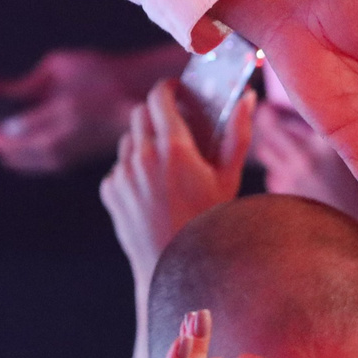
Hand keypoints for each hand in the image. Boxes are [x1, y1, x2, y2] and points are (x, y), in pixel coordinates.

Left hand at [0, 46, 176, 173]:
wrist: (141, 96)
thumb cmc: (101, 76)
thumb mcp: (56, 72)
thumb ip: (23, 90)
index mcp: (46, 131)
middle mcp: (50, 153)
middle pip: (4, 153)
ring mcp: (60, 159)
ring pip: (18, 159)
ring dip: (3, 142)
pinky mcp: (68, 159)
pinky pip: (32, 159)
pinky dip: (19, 145)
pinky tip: (20, 125)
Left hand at [103, 80, 256, 282]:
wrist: (173, 268)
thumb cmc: (209, 223)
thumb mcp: (229, 179)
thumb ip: (238, 134)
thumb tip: (247, 97)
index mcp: (174, 148)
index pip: (160, 96)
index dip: (169, 89)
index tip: (178, 92)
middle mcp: (143, 157)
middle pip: (141, 112)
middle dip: (157, 113)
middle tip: (174, 125)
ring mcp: (122, 174)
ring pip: (129, 139)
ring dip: (144, 141)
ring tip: (165, 163)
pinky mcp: (110, 191)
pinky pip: (119, 167)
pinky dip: (133, 170)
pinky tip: (152, 189)